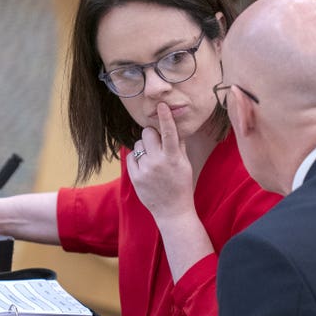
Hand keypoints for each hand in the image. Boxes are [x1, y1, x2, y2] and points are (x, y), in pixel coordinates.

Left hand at [127, 102, 194, 221]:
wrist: (172, 210)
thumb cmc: (181, 184)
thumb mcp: (185, 163)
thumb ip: (178, 144)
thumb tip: (173, 125)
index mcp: (173, 158)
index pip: (169, 133)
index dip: (165, 118)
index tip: (162, 105)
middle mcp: (158, 162)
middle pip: (148, 133)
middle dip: (152, 134)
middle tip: (157, 144)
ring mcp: (145, 170)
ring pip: (138, 144)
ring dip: (144, 147)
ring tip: (152, 160)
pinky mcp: (135, 176)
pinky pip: (131, 156)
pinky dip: (137, 157)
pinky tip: (145, 166)